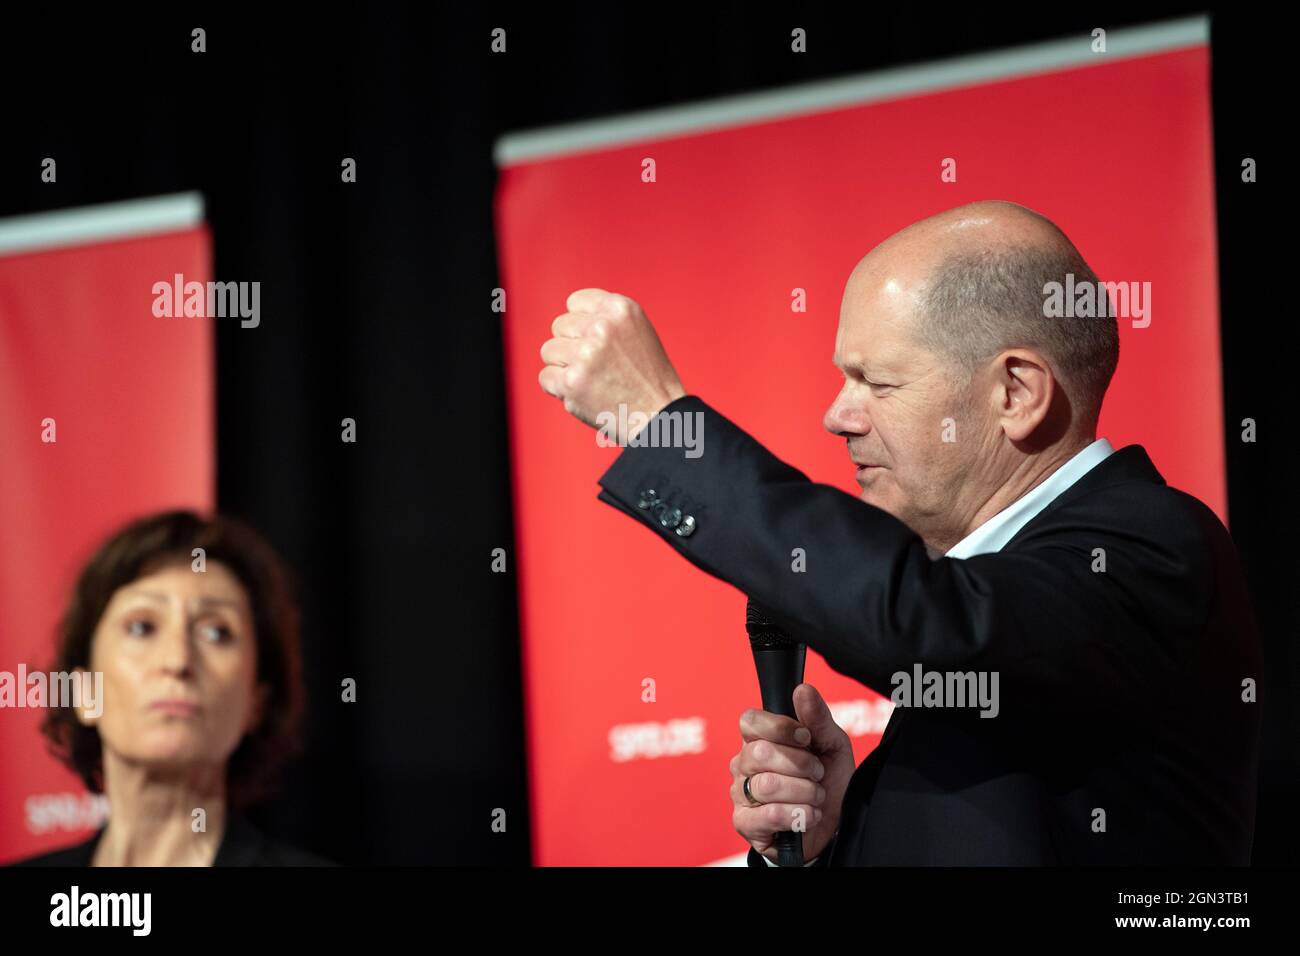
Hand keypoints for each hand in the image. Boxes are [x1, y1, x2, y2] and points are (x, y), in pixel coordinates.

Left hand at [538, 288, 684, 442]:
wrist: (659, 416)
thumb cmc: (648, 378)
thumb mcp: (637, 331)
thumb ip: (605, 318)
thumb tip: (568, 321)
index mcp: (620, 309)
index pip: (575, 302)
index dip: (581, 324)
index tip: (595, 341)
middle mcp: (603, 327)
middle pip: (559, 326)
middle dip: (571, 345)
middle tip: (596, 366)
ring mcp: (586, 354)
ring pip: (549, 351)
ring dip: (563, 367)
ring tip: (590, 380)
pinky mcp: (572, 382)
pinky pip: (545, 378)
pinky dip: (558, 389)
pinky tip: (582, 394)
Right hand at [729, 683, 854, 863]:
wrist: (837, 824)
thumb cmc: (829, 780)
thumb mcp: (832, 744)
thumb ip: (817, 717)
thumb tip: (802, 690)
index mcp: (758, 739)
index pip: (750, 721)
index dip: (780, 728)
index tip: (806, 738)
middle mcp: (742, 763)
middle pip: (760, 752)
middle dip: (801, 765)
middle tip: (816, 773)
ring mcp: (740, 793)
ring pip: (766, 785)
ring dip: (804, 792)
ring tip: (816, 797)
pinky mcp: (744, 823)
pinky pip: (768, 815)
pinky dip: (798, 815)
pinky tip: (809, 816)